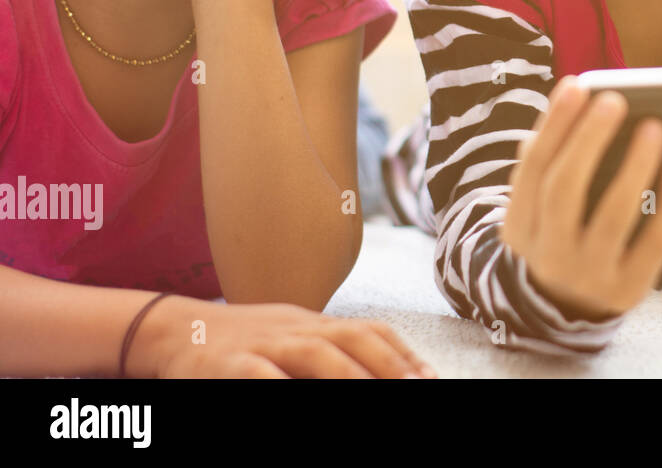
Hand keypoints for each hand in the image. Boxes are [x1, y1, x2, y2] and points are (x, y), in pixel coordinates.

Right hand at [131, 295, 435, 377]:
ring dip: (350, 376)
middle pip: (353, 339)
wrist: (174, 330)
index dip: (404, 354)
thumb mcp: (294, 338)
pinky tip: (294, 394)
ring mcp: (264, 345)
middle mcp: (297, 329)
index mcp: (316, 323)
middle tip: (416, 389)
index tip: (430, 379)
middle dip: (389, 366)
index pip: (371, 331)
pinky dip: (281, 385)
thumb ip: (335, 351)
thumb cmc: (245, 343)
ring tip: (378, 395)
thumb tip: (391, 372)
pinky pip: (260, 376)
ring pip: (315, 355)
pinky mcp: (229, 365)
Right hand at [500, 77, 661, 318]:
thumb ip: (545, 157)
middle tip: (614, 100)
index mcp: (520, 225)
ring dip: (634, 168)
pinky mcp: (628, 289)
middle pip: (564, 190)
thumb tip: (566, 96)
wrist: (563, 312)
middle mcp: (549, 252)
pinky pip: (652, 244)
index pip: (533, 169)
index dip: (554, 126)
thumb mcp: (535, 208)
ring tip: (655, 127)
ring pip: (612, 217)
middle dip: (588, 141)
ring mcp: (589, 275)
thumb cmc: (556, 235)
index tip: (576, 85)